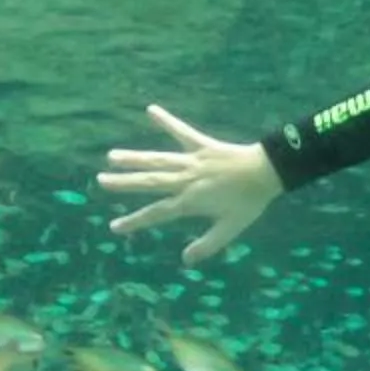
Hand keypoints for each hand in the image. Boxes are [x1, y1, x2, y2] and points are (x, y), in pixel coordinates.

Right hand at [98, 104, 281, 264]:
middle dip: (124, 183)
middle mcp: (186, 180)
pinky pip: (182, 132)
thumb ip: (207, 245)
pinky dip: (167, 121)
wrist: (268, 173)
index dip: (134, 221)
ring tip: (112, 155)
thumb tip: (185, 261)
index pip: (156, 214)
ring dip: (134, 157)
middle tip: (101, 181)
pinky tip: (151, 109)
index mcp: (190, 202)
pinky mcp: (202, 145)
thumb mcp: (230, 229)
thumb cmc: (249, 202)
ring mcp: (192, 161)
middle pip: (150, 182)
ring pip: (158, 159)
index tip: (114, 227)